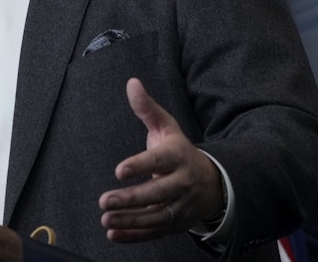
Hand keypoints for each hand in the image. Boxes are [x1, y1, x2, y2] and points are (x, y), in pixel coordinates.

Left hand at [98, 78, 223, 241]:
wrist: (213, 183)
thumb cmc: (180, 151)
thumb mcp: (167, 127)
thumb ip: (147, 108)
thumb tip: (132, 82)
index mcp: (177, 156)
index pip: (158, 161)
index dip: (139, 166)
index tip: (119, 170)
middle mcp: (180, 183)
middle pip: (156, 193)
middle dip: (130, 198)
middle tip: (104, 200)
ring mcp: (179, 206)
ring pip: (154, 216)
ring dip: (129, 220)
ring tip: (106, 218)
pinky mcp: (174, 224)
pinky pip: (154, 232)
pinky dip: (134, 236)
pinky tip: (113, 234)